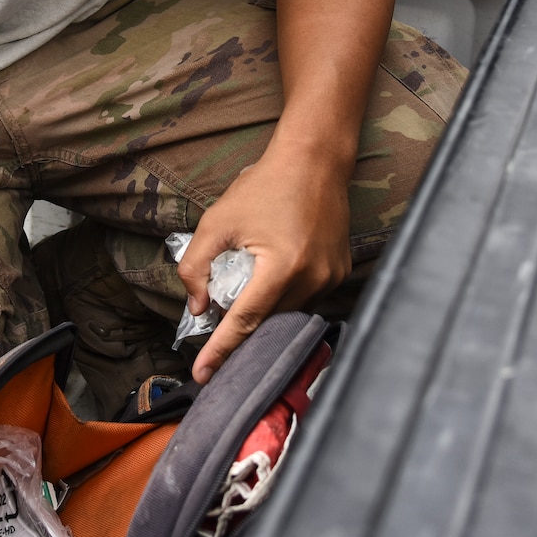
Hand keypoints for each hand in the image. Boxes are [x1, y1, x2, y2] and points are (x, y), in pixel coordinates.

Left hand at [177, 145, 351, 383]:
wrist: (314, 160)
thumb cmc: (264, 186)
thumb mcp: (217, 222)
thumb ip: (197, 266)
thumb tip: (197, 305)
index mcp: (281, 268)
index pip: (245, 321)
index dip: (221, 350)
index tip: (203, 376)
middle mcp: (311, 278)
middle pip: (268, 321)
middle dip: (241, 328)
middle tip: (216, 327)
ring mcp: (330, 276)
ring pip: (288, 312)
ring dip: (265, 311)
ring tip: (244, 294)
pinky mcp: (339, 271)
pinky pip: (306, 298)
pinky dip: (285, 297)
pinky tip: (272, 281)